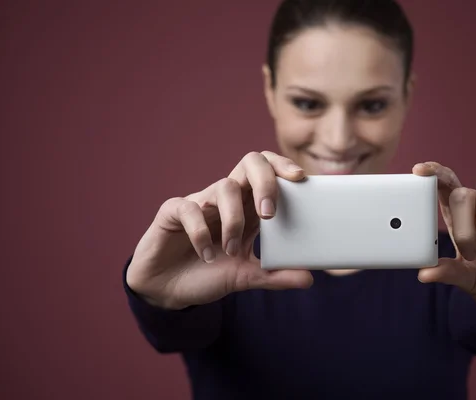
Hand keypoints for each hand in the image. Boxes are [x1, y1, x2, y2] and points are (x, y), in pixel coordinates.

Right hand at [126, 151, 312, 309]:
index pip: (268, 172)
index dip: (283, 167)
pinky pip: (190, 209)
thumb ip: (275, 276)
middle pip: (249, 163)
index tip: (300, 178)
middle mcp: (227, 199)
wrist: (167, 290)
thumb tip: (309, 279)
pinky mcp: (173, 211)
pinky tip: (207, 255)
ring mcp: (201, 202)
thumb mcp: (246, 278)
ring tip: (231, 251)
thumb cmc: (208, 275)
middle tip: (269, 213)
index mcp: (248, 208)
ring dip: (233, 221)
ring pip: (224, 187)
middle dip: (265, 182)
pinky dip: (201, 233)